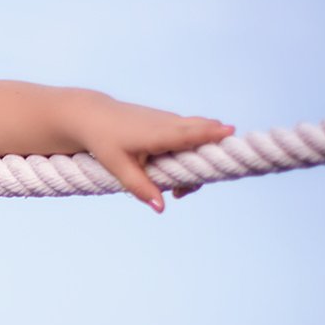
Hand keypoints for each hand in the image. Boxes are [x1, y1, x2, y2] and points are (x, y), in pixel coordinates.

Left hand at [69, 90, 233, 211]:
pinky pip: (191, 134)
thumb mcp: (118, 168)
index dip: (210, 133)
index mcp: (157, 133)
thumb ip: (141, 188)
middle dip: (209, 158)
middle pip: (202, 133)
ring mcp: (171, 119)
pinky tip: (175, 173)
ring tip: (178, 191)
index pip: (188, 133)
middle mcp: (168, 122)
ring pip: (199, 134)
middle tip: (184, 191)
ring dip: (198, 160)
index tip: (231, 131)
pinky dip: (192, 151)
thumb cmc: (105, 142)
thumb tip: (162, 208)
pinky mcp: (170, 120)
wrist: (94, 116)